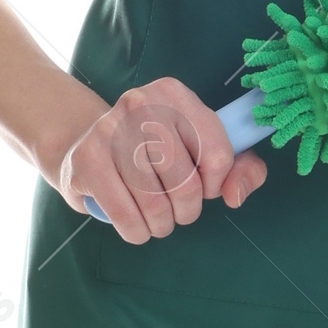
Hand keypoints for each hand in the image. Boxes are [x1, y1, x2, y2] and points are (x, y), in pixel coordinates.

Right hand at [58, 74, 266, 241]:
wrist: (89, 147)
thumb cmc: (156, 152)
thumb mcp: (204, 151)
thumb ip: (240, 170)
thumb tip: (234, 195)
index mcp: (175, 95)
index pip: (217, 154)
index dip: (216, 184)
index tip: (204, 186)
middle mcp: (141, 104)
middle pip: (185, 181)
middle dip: (188, 210)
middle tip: (180, 213)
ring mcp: (110, 129)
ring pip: (154, 201)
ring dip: (162, 225)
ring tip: (159, 223)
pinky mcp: (86, 158)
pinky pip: (123, 213)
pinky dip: (136, 232)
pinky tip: (138, 229)